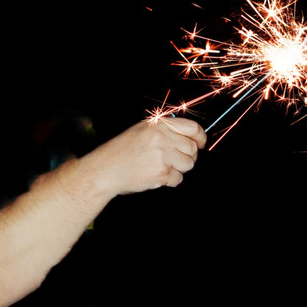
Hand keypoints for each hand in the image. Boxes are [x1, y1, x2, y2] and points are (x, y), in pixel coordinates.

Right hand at [75, 114, 204, 196]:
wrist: (104, 169)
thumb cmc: (121, 150)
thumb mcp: (141, 130)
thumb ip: (164, 129)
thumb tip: (189, 133)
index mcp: (159, 125)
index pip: (193, 128)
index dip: (200, 137)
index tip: (201, 143)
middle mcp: (162, 138)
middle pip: (192, 149)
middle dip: (188, 156)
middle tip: (174, 159)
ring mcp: (163, 156)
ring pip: (188, 164)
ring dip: (179, 168)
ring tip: (162, 167)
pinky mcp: (162, 173)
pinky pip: (178, 179)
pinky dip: (170, 180)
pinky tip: (155, 175)